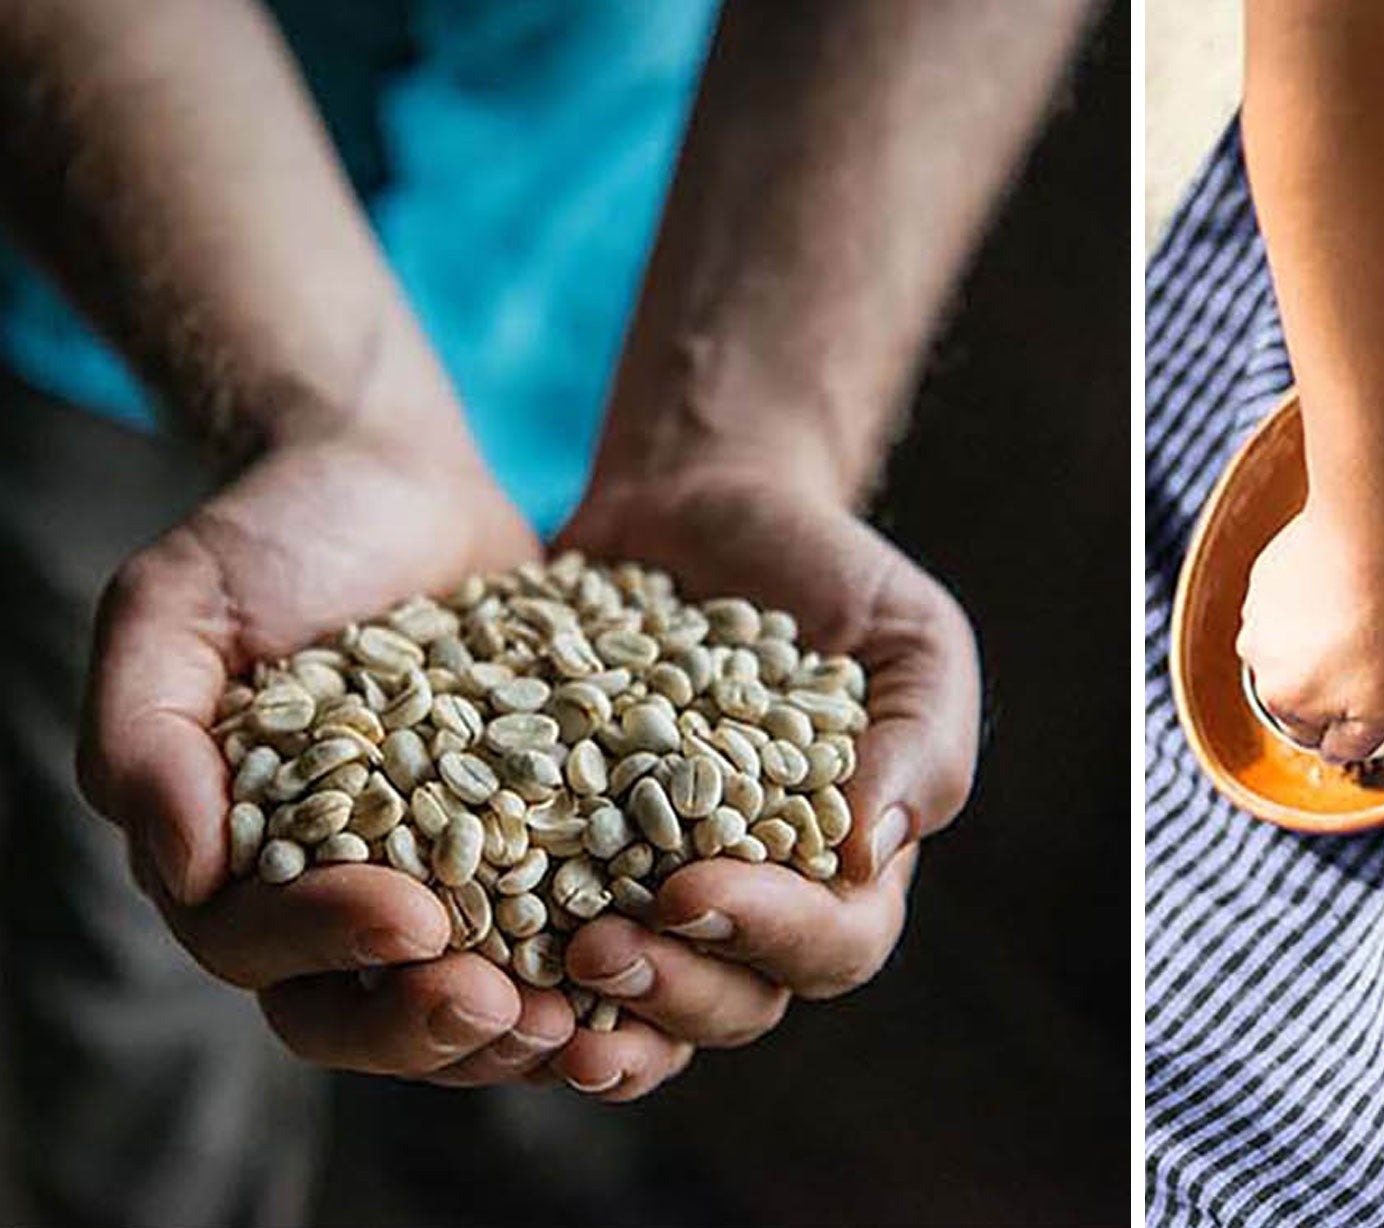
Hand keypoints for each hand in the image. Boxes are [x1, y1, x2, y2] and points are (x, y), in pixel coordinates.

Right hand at [74, 424, 576, 1085]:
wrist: (403, 480)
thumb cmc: (274, 541)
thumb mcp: (178, 610)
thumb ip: (145, 735)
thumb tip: (184, 870)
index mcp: (235, 866)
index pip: (261, 951)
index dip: (331, 949)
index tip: (412, 920)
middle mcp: (339, 898)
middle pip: (370, 1016)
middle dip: (437, 1029)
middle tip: (516, 1009)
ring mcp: (449, 886)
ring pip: (477, 1009)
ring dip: (533, 1033)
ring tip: (596, 1022)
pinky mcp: (545, 854)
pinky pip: (570, 940)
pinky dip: (611, 975)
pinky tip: (669, 958)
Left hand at [540, 470, 979, 1099]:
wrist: (706, 507)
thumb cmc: (832, 575)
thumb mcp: (913, 638)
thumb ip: (922, 744)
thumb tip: (869, 854)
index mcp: (851, 874)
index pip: (833, 943)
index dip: (767, 936)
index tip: (691, 891)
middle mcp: (757, 904)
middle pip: (733, 1002)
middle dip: (670, 989)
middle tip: (596, 951)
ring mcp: (654, 892)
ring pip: (637, 1002)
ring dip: (588, 1015)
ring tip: (521, 997)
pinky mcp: (565, 859)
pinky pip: (536, 936)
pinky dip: (503, 959)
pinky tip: (452, 946)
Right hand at [1238, 507, 1383, 762]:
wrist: (1369, 536)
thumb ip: (1359, 737)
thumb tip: (1339, 753)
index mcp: (1284, 702)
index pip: (1318, 739)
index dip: (1353, 724)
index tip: (1373, 699)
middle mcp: (1259, 664)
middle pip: (1300, 694)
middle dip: (1331, 683)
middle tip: (1373, 655)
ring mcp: (1259, 618)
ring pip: (1293, 648)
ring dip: (1317, 641)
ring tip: (1361, 616)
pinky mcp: (1265, 579)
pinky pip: (1290, 605)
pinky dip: (1310, 603)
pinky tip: (1345, 589)